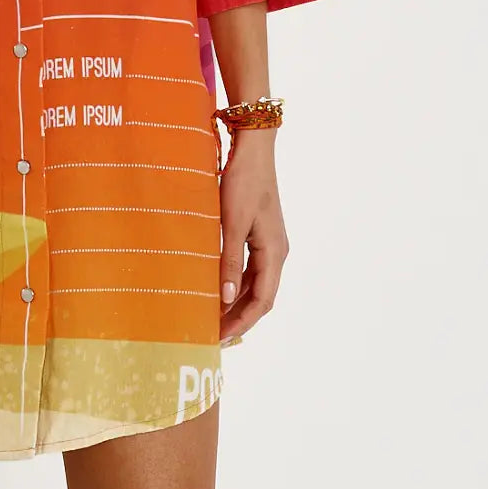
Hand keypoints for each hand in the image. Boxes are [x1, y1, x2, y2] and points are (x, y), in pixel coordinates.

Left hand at [218, 134, 288, 341]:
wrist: (253, 149)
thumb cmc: (243, 182)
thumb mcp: (231, 222)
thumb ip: (228, 260)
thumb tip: (224, 297)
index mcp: (274, 253)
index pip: (263, 302)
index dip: (242, 323)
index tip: (220, 339)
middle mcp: (276, 253)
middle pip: (260, 297)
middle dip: (237, 318)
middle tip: (211, 335)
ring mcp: (269, 244)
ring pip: (254, 284)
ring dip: (235, 302)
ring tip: (211, 317)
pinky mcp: (259, 234)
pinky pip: (249, 269)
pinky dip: (234, 283)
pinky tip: (216, 288)